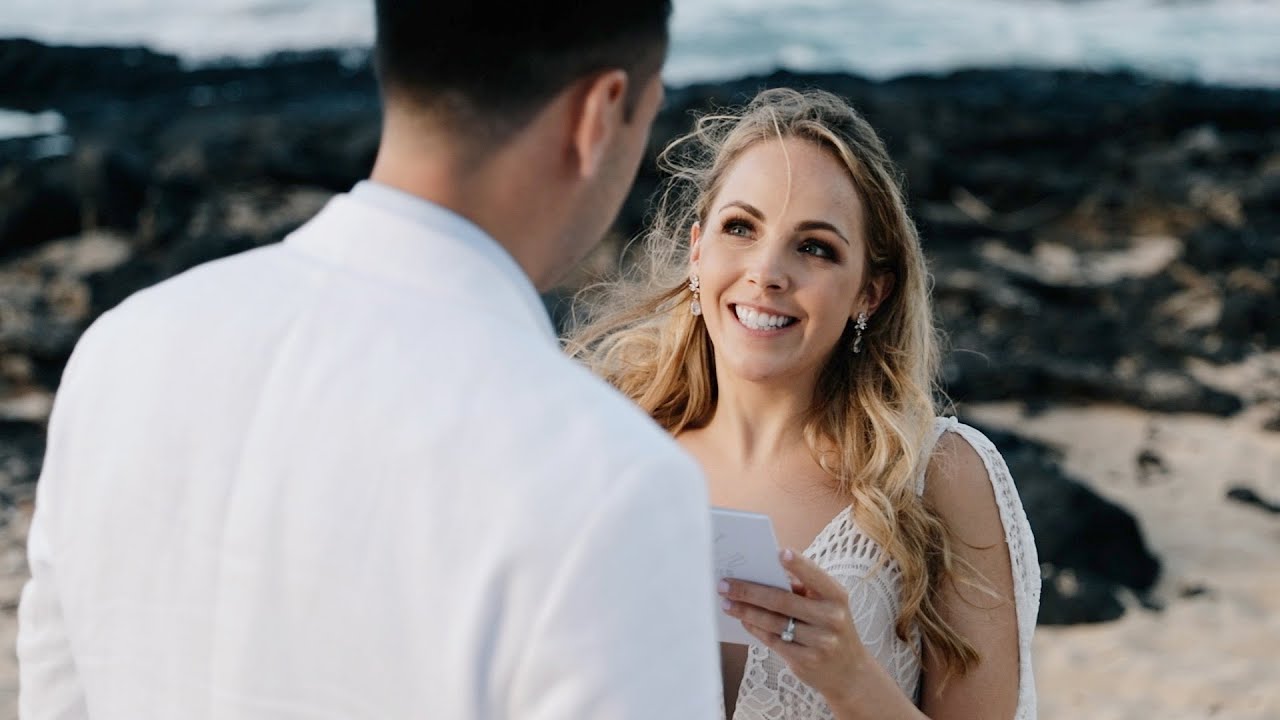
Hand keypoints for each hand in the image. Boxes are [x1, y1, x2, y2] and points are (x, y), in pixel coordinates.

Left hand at [718, 548, 872, 707]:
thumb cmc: (830, 627)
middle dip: (749, 591)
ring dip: (745, 610)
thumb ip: (803, 589)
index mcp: (836, 596)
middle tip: (725, 584)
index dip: (798, 564)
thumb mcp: (827, 605)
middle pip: (782, 600)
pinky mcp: (805, 661)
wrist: (850, 672)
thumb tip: (764, 574)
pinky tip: (742, 619)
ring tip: (726, 602)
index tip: (777, 552)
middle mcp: (831, 618)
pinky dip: (754, 628)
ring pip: (773, 622)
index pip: (815, 577)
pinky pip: (773, 640)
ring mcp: (819, 642)